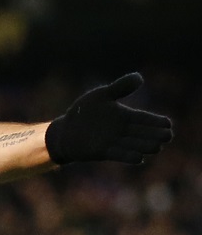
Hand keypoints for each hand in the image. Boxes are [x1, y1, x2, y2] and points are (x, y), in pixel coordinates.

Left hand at [45, 72, 172, 163]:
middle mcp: (123, 130)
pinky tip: (139, 157)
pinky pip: (118, 155)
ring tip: (156, 146)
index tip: (168, 124)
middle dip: (156, 135)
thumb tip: (140, 77)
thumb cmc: (84, 112)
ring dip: (145, 146)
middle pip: (144, 133)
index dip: (156, 122)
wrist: (66, 130)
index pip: (145, 119)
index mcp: (125, 116)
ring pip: (135, 145)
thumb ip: (120, 87)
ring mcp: (114, 142)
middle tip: (167, 136)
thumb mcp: (101, 96)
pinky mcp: (103, 152)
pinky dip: (128, 156)